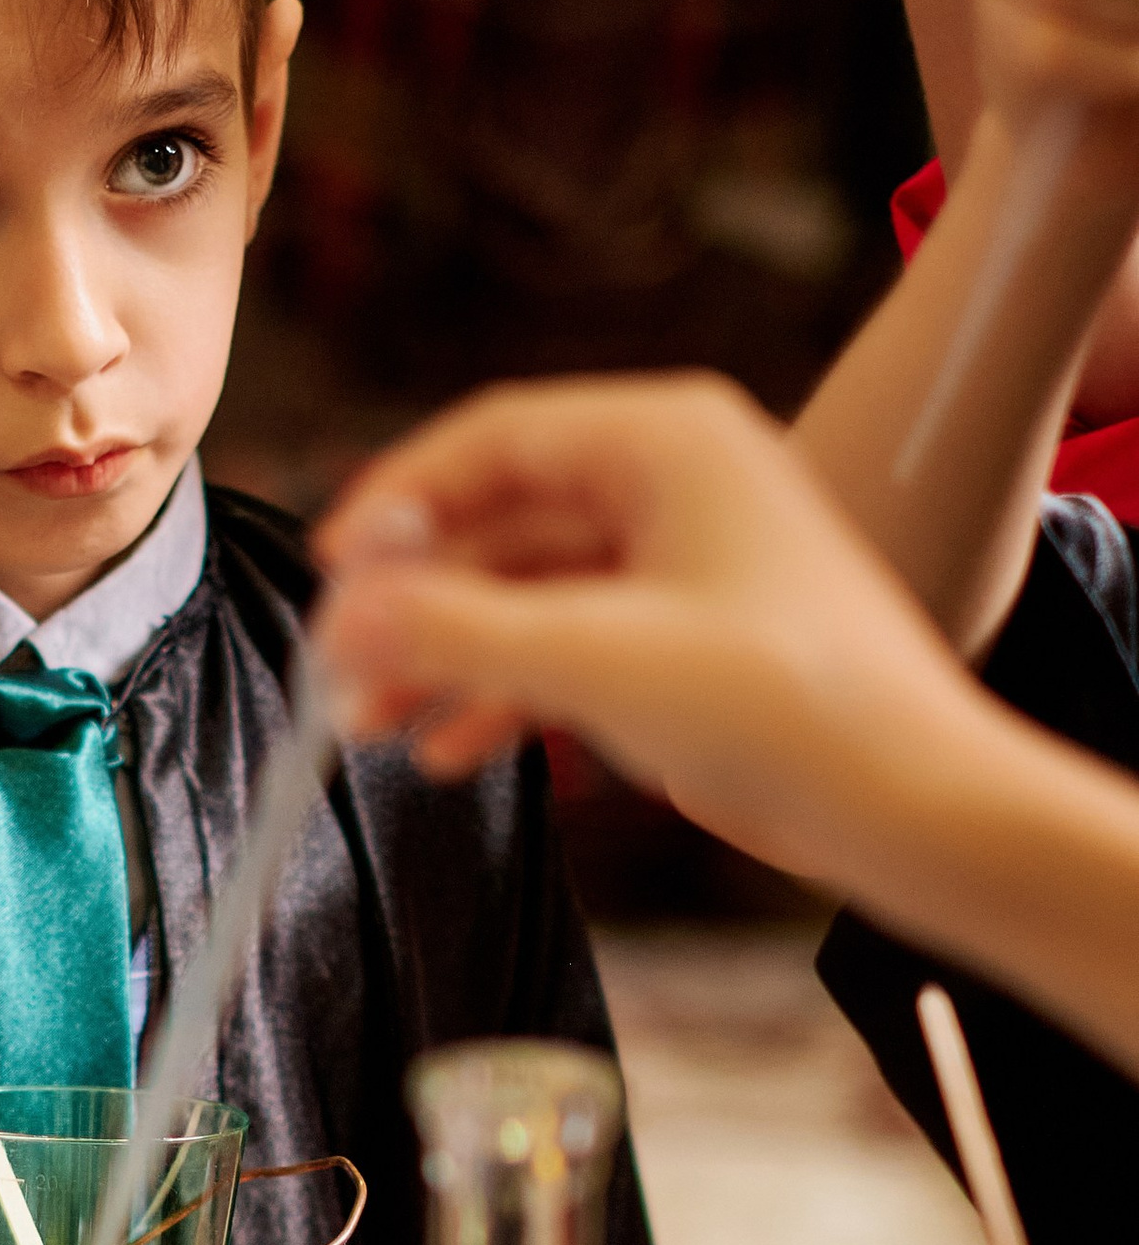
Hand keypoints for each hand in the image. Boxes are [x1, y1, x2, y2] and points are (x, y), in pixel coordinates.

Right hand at [312, 374, 987, 888]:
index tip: (327, 577)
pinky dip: (507, 691)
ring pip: (528, 593)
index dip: (393, 503)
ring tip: (373, 727)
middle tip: (336, 672)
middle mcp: (674, 483)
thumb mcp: (596, 661)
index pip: (488, 438)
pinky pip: (570, 645)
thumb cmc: (790, 707)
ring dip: (447, 656)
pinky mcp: (693, 639)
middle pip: (499, 521)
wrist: (918, 805)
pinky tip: (449, 749)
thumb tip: (339, 618)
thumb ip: (453, 632)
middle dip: (413, 602)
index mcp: (665, 439)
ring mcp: (685, 563)